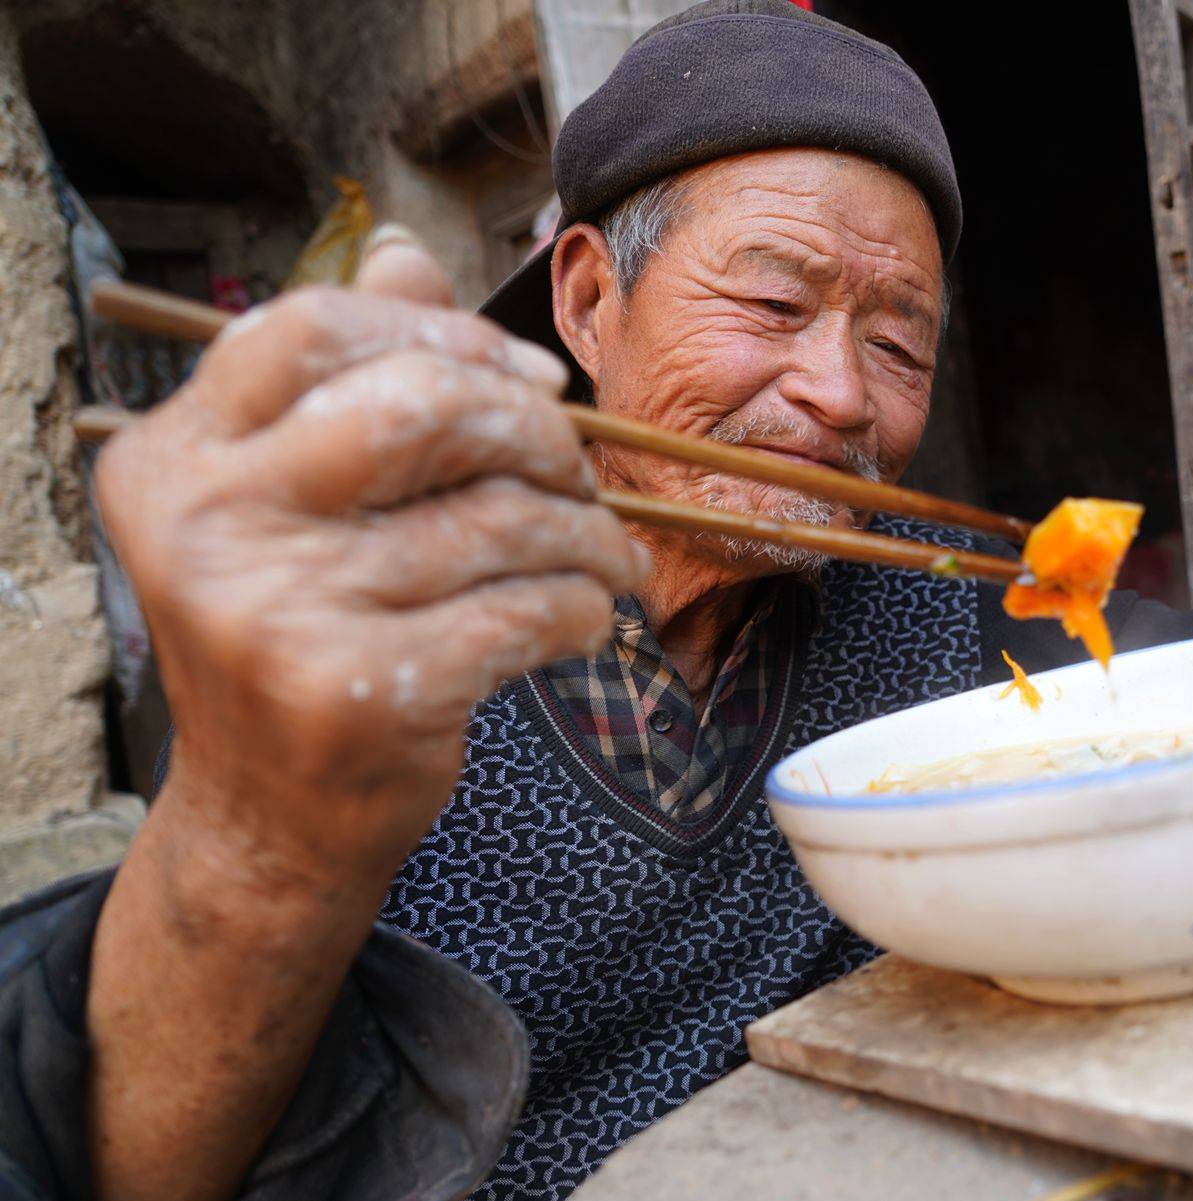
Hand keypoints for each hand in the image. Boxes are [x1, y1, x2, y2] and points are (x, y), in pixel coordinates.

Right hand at [94, 231, 647, 888]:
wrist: (268, 820)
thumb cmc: (302, 635)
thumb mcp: (292, 502)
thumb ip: (349, 376)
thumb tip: (404, 252)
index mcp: (176, 457)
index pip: (314, 329)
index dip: (449, 337)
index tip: (532, 380)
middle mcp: (206, 525)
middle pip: (420, 407)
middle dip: (537, 432)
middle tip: (581, 474)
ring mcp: (275, 613)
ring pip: (496, 519)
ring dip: (586, 536)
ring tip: (607, 560)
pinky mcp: (357, 693)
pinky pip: (523, 610)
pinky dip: (582, 609)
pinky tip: (585, 620)